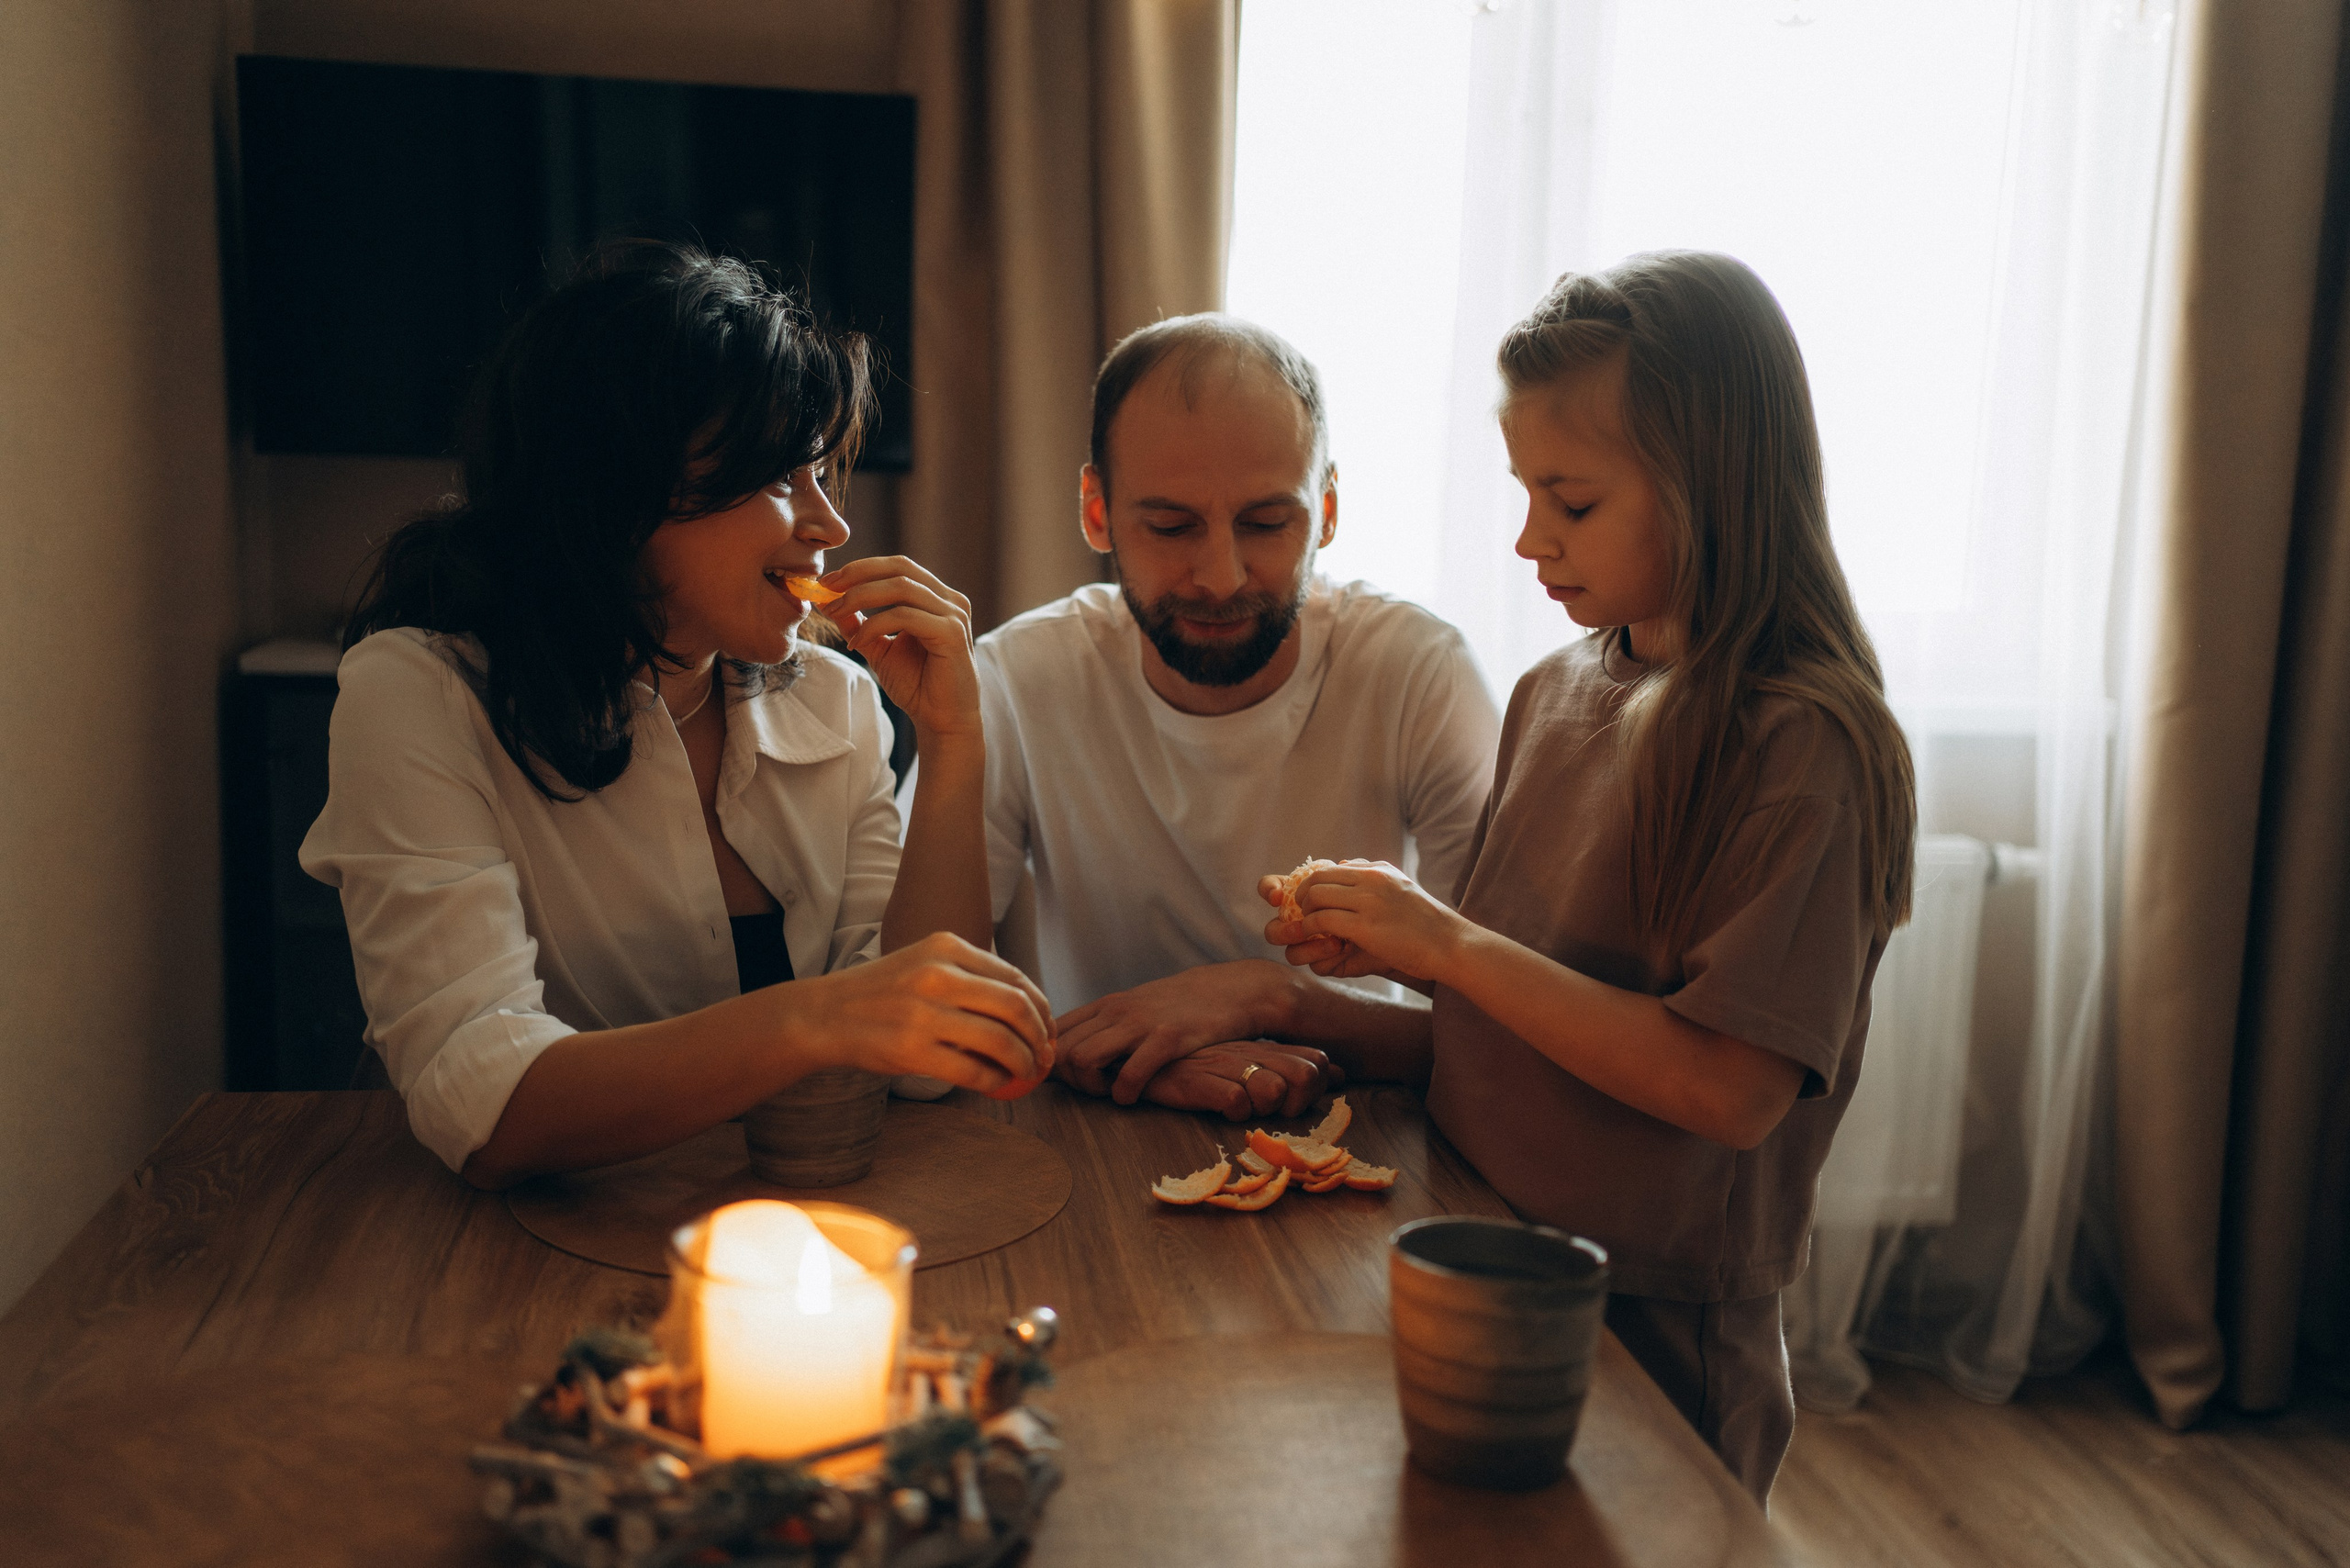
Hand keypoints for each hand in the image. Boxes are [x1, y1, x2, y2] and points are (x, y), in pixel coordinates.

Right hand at [791, 932, 1054, 1098]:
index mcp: (946, 947)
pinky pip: (972, 1070)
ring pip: (999, 1040)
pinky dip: (994, 1080)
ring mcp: (924, 1012)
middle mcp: (938, 974)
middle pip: (1015, 1006)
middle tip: (1045, 1054)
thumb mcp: (923, 963)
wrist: (824, 1014)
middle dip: (1040, 1035)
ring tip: (1027, 1073)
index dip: (1041, 1006)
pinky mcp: (912, 1049)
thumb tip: (1026, 1007)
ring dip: (1023, 1062)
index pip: (1013, 977)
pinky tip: (997, 1085)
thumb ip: (968, 976)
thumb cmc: (881, 992)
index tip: (1048, 1028)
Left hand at [817, 556, 979, 741]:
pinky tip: (857, 643)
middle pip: (900, 567)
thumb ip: (858, 623)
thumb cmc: (917, 685)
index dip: (860, 568)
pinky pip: (905, 616)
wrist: (942, 721)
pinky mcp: (952, 633)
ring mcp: (954, 614)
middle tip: (826, 588)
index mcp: (936, 598)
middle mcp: (950, 600)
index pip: (897, 566)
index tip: (826, 583)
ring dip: (860, 596)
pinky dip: (875, 625)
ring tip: (835, 613)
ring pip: (901, 587)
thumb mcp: (879, 648)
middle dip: (857, 573)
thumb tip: (827, 600)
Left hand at [1053, 960, 1297, 1103]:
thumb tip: (1070, 1050)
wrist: (1229, 989)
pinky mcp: (1167, 1039)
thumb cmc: (1178, 1006)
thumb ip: (1103, 1025)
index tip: (1068, 1080)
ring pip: (1083, 1060)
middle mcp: (1115, 1011)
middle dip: (1068, 1080)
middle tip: (1091, 1090)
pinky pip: (1129, 1074)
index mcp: (1105, 1005)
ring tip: (1110, 1092)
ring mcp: (1140, 1023)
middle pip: (1061, 1051)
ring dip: (1090, 1087)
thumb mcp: (1134, 1008)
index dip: (1051, 1062)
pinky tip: (1133, 1096)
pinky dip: (1123, 1094)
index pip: (1053, 1033)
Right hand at [1133, 1041, 1344, 1121]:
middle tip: (1275, 1113)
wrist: (1139, 1058)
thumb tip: (1340, 1073)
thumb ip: (1289, 1066)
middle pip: (1306, 1076)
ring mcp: (1225, 1065)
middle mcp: (1250, 1053)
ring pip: (1274, 1090)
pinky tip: (1219, 1109)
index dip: (1318, 1088)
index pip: (1316, 1061)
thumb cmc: (1198, 1065)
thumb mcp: (1247, 1061)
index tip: (1298, 1102)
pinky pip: (1235, 1102)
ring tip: (1245, 1109)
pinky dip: (1233, 1112)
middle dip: (1300, 1103)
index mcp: (1262, 1047)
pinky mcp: (1199, 1081)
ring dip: (1266, 1109)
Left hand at [1261, 860, 1463, 985]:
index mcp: (1379, 870)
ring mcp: (1368, 901)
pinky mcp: (1365, 926)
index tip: (1311, 902)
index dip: (1313, 885)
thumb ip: (1373, 879)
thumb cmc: (1427, 925)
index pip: (1331, 868)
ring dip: (1306, 914)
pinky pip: (1322, 920)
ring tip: (1311, 928)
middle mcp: (1372, 879)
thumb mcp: (1401, 889)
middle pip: (1317, 878)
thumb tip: (1342, 866)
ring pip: (1315, 896)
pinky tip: (1318, 939)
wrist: (1450, 944)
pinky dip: (1311, 929)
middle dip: (1303, 897)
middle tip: (1305, 915)